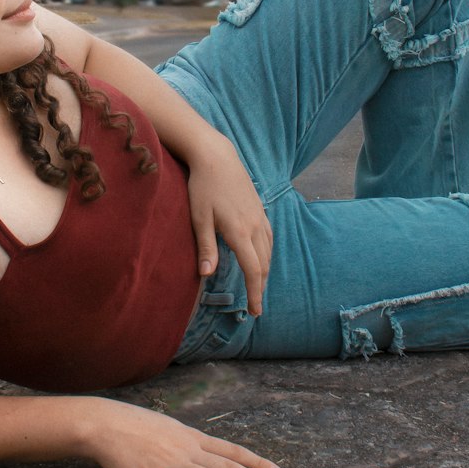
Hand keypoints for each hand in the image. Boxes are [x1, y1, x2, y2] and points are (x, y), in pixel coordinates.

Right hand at [88, 400, 285, 467]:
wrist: (107, 425)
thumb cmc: (137, 427)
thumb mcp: (171, 428)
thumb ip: (191, 442)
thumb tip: (209, 451)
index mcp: (193, 438)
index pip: (232, 451)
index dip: (256, 463)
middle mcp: (187, 450)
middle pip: (227, 466)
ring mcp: (170, 464)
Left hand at [186, 133, 272, 315]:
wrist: (216, 157)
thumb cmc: (203, 187)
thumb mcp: (200, 218)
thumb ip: (206, 248)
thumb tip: (207, 276)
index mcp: (240, 231)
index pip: (253, 270)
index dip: (255, 292)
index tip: (254, 310)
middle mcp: (255, 225)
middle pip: (264, 263)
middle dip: (261, 286)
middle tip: (255, 306)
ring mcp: (260, 216)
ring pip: (268, 250)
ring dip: (264, 270)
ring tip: (257, 285)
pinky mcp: (259, 208)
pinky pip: (269, 236)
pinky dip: (267, 252)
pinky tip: (261, 256)